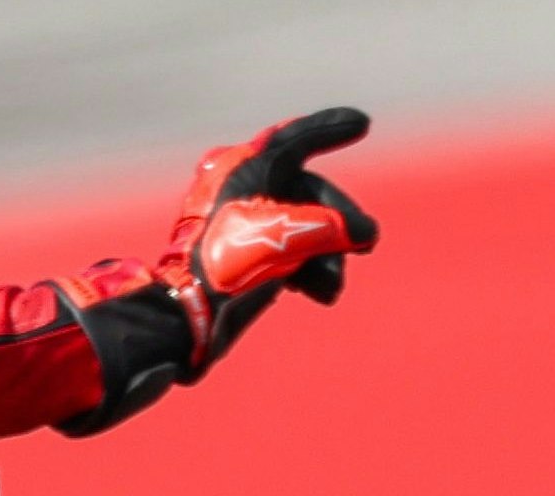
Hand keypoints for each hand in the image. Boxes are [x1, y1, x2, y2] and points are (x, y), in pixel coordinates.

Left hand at [66, 109, 379, 432]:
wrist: (186, 314)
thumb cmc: (226, 264)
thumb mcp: (285, 236)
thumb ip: (330, 225)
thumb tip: (360, 232)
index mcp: (245, 168)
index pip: (295, 139)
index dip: (330, 129)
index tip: (362, 123)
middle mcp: (244, 187)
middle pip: (309, 193)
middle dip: (339, 224)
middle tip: (367, 245)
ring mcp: (244, 222)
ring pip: (303, 226)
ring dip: (326, 256)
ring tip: (330, 289)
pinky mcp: (245, 254)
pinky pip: (288, 250)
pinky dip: (307, 268)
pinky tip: (317, 292)